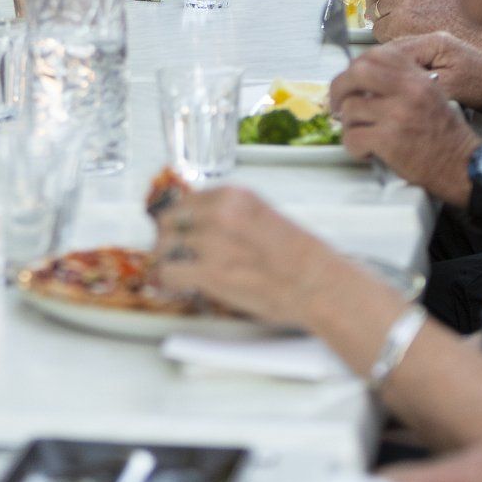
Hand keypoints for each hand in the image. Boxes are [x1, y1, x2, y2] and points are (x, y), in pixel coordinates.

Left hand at [149, 186, 369, 329]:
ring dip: (168, 259)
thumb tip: (203, 222)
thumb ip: (232, 213)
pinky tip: (175, 284)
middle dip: (168, 237)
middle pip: (169, 220)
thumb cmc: (298, 255)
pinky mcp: (210, 273)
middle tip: (173, 251)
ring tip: (177, 270)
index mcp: (233, 196)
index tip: (178, 229)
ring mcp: (212, 243)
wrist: (317, 283)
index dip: (179, 218)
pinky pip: (169, 272)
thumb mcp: (263, 215)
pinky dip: (167, 280)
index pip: (185, 200)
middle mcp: (219, 213)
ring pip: (165, 246)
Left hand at [328, 35, 481, 200]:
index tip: (349, 83)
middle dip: (338, 89)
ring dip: (348, 124)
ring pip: (350, 108)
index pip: (375, 55)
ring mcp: (397, 114)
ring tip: (360, 133)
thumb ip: (400, 82)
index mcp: (416, 77)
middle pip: (356, 73)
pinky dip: (353, 146)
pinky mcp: (388, 140)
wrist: (462, 165)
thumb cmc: (443, 133)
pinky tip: (366, 150)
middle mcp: (407, 90)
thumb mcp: (429, 94)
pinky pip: (352, 137)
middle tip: (337, 105)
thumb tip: (360, 80)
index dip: (354, 67)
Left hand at [366, 0, 473, 43]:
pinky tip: (402, 38)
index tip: (385, 1)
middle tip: (381, 16)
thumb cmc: (466, 19)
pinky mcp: (398, 23)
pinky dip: (385, 36)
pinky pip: (378, 29)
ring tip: (398, 30)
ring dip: (382, 22)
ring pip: (374, 12)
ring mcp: (403, 2)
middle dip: (377, 5)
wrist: (477, 40)